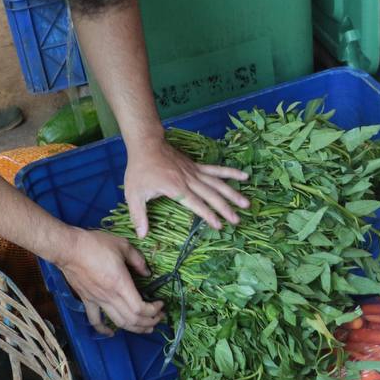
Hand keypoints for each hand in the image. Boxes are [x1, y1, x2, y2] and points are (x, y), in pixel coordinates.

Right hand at [56, 228, 162, 333]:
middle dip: (149, 322)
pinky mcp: (87, 300)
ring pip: (118, 323)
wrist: (68, 248)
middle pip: (132, 320)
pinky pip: (95, 320)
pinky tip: (111, 333)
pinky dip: (104, 329)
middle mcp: (110, 297)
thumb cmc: (95, 244)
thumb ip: (138, 260)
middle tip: (159, 317)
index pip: (140, 309)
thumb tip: (147, 273)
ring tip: (146, 327)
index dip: (153, 311)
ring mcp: (97, 300)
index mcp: (120, 284)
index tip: (161, 304)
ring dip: (134, 328)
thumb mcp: (123, 246)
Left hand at [124, 138, 248, 236]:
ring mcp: (195, 172)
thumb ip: (139, 215)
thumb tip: (142, 235)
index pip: (196, 204)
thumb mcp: (133, 194)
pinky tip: (244, 176)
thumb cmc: (140, 170)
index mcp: (175, 188)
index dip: (208, 215)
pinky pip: (216, 170)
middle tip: (237, 220)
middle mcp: (189, 180)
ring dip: (232, 193)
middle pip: (211, 195)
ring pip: (217, 183)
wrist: (147, 144)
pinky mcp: (197, 167)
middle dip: (225, 208)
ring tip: (246, 203)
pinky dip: (230, 173)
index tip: (219, 226)